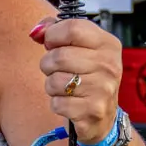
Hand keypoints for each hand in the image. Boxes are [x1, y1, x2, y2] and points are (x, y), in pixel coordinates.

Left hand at [31, 16, 122, 143]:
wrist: (103, 116)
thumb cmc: (87, 77)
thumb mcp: (80, 48)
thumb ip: (57, 31)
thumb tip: (36, 32)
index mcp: (108, 44)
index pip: (73, 28)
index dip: (53, 35)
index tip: (52, 43)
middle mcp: (109, 65)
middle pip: (59, 56)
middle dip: (48, 64)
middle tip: (55, 70)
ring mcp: (103, 90)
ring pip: (54, 81)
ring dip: (51, 85)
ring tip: (64, 87)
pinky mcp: (92, 111)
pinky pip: (57, 103)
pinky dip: (57, 104)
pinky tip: (69, 103)